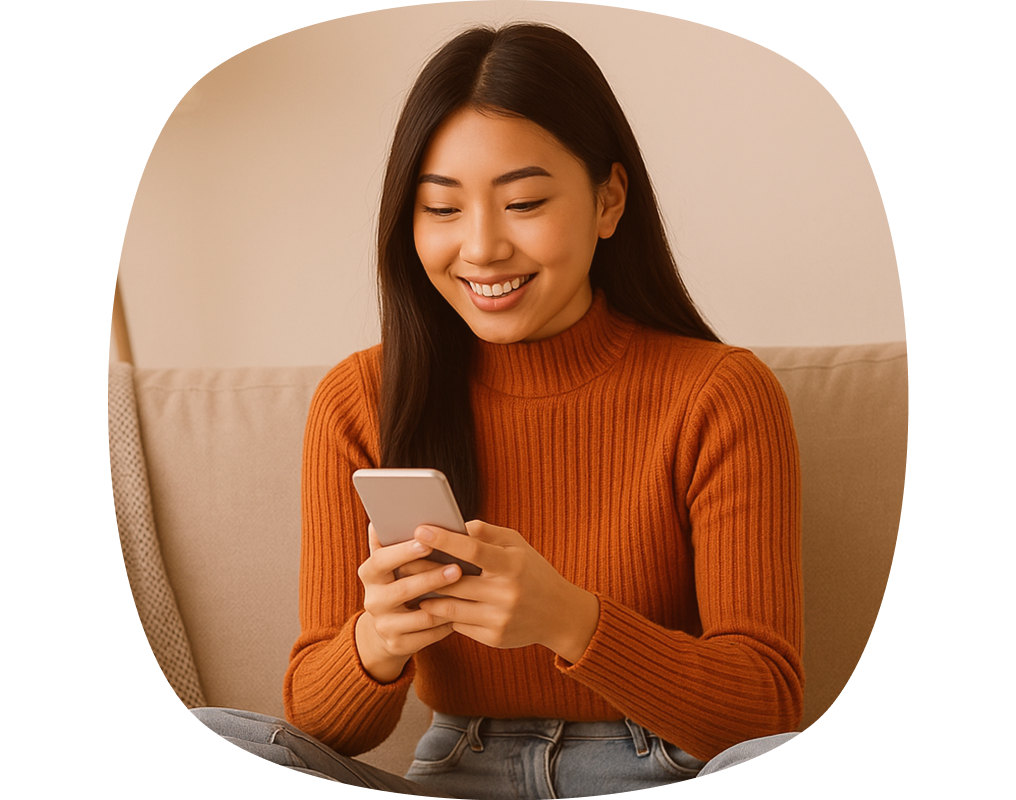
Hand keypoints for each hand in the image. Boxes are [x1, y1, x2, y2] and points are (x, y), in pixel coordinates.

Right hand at [354, 524, 460, 682]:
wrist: (388, 627)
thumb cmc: (397, 581)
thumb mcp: (389, 562)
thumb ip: (388, 541)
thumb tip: (378, 519)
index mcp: (370, 573)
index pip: (381, 560)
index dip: (403, 552)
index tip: (427, 542)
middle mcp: (372, 600)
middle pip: (403, 589)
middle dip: (432, 578)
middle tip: (458, 568)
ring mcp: (384, 625)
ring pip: (420, 615)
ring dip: (445, 603)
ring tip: (467, 590)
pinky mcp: (398, 645)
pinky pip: (428, 635)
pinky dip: (446, 623)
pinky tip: (463, 612)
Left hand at [414, 521, 599, 662]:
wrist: (560, 615)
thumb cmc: (533, 572)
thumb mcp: (518, 545)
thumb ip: (486, 533)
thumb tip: (453, 525)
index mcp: (512, 565)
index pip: (473, 549)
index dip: (444, 539)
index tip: (419, 529)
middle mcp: (506, 594)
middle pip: (453, 582)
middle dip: (423, 571)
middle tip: (399, 560)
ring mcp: (499, 619)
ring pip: (449, 607)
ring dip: (426, 596)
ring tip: (408, 584)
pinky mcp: (494, 639)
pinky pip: (458, 625)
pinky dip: (444, 613)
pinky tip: (431, 604)